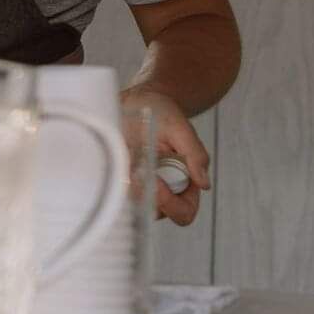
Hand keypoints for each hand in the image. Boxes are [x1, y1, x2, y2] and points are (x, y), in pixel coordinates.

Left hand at [120, 85, 208, 226]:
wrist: (137, 100)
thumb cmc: (161, 113)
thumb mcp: (179, 128)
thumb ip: (195, 154)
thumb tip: (204, 184)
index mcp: (184, 183)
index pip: (183, 212)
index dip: (171, 204)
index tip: (156, 182)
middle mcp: (162, 190)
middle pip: (154, 213)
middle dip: (142, 195)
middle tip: (132, 172)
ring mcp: (139, 186)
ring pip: (131, 205)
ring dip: (124, 188)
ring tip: (120, 161)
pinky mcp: (118, 179)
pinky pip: (112, 191)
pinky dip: (109, 180)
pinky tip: (110, 161)